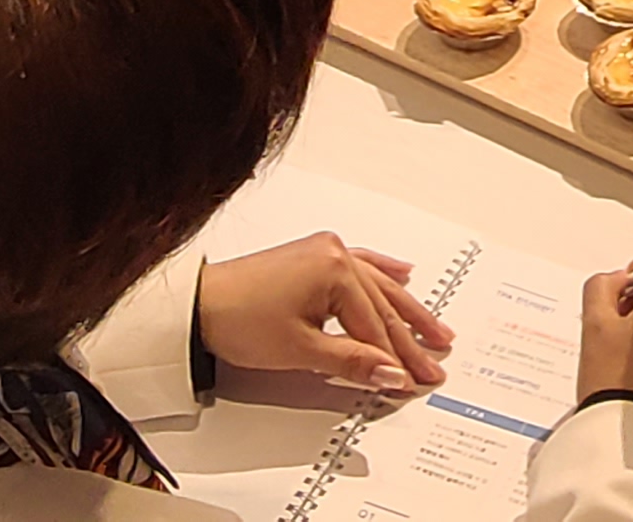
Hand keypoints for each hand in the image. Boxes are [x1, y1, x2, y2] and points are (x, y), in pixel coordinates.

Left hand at [196, 235, 454, 392]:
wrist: (198, 305)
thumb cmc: (239, 319)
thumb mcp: (300, 350)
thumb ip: (352, 361)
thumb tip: (390, 374)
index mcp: (335, 269)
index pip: (376, 326)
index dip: (396, 359)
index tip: (415, 381)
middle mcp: (334, 253)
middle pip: (382, 305)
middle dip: (410, 339)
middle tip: (435, 363)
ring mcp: (323, 252)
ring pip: (376, 286)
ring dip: (405, 309)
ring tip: (434, 329)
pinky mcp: (312, 258)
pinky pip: (360, 263)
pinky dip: (382, 272)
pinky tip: (404, 273)